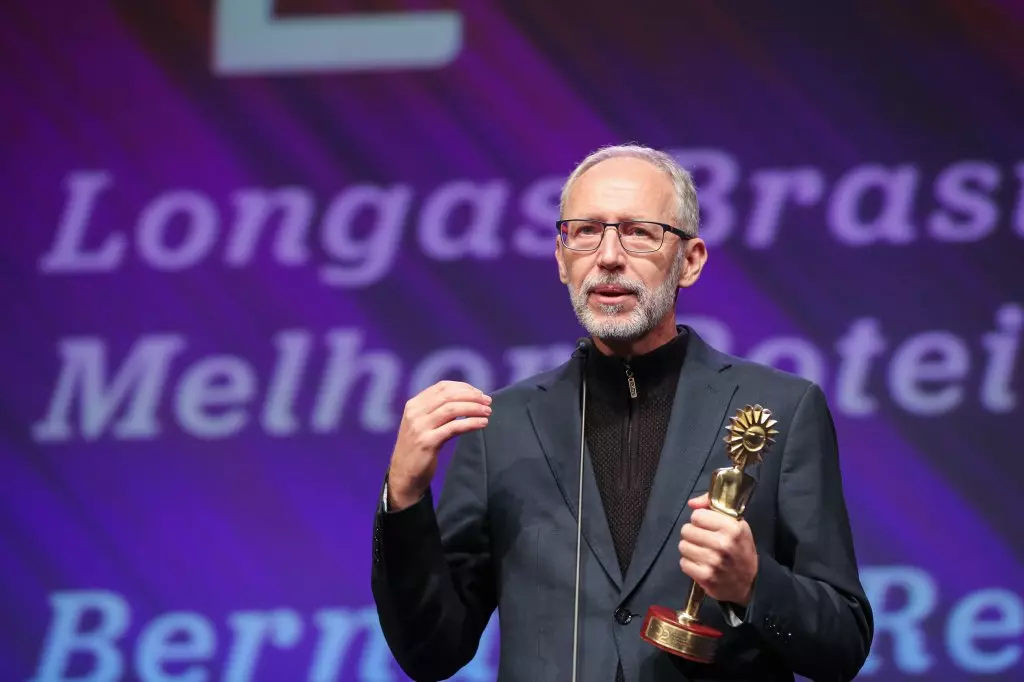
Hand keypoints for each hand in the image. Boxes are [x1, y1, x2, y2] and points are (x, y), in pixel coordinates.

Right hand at [387, 381, 491, 509]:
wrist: (403, 475)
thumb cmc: (418, 449)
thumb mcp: (423, 425)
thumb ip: (437, 411)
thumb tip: (467, 399)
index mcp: (414, 404)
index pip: (442, 387)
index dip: (464, 387)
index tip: (479, 393)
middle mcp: (415, 413)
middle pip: (448, 396)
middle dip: (472, 396)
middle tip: (488, 402)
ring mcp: (420, 427)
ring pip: (452, 409)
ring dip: (474, 408)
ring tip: (487, 412)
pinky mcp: (427, 442)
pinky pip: (453, 428)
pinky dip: (470, 423)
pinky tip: (482, 423)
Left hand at [678, 494, 757, 605]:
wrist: (749, 583)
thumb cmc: (740, 549)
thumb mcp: (736, 524)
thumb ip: (712, 507)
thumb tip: (692, 503)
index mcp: (732, 528)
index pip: (697, 515)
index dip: (700, 520)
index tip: (707, 526)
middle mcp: (723, 544)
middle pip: (686, 530)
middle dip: (693, 534)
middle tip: (703, 540)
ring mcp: (714, 562)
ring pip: (683, 546)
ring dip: (690, 549)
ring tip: (702, 552)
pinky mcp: (706, 577)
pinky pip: (683, 563)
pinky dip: (690, 564)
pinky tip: (701, 564)